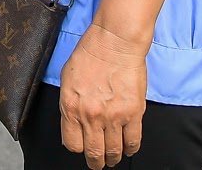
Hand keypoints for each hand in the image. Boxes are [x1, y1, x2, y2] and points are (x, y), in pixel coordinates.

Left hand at [58, 24, 149, 168]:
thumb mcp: (67, 81)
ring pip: (114, 151)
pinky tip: (128, 149)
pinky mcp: (134, 113)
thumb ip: (69, 105)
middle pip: (94, 152)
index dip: (77, 148)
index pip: (72, 144)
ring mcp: (114, 116)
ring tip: (113, 158)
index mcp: (71, 107)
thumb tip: (72, 124)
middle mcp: (91, 116)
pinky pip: (133, 141)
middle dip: (96, 162)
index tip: (81, 148)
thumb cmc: (89, 56)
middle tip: (98, 163)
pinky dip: (131, 149)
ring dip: (113, 158)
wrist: (113, 43)